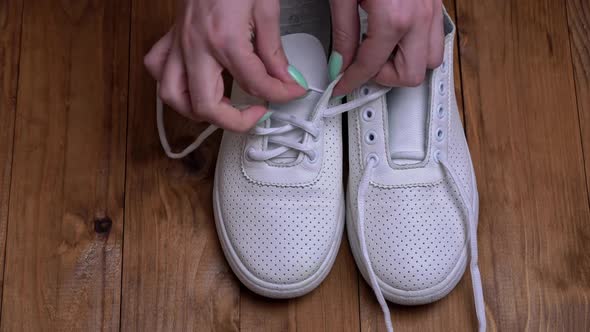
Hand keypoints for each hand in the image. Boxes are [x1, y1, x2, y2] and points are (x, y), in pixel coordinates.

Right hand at [144, 0, 306, 132]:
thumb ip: (274, 52)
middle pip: (206, 106)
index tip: (292, 93)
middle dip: (236, 121)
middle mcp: (196, 46)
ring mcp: (178, 43)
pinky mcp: (171, 38)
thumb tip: (284, 80)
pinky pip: (159, 70)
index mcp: (225, 38)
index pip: (255, 84)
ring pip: (172, 96)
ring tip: (224, 108)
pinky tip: (194, 83)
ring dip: (198, 111)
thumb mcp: (266, 9)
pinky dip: (174, 85)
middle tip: (256, 113)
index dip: (280, 94)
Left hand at [328, 0, 443, 95]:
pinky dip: (417, 47)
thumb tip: (340, 62)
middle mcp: (419, 17)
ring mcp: (432, 10)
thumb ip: (343, 33)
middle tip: (364, 66)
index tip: (341, 85)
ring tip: (381, 50)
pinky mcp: (436, 3)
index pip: (371, 67)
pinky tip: (395, 37)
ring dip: (405, 64)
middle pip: (411, 76)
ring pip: (431, 61)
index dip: (351, 81)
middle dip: (384, 77)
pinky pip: (435, 39)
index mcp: (394, 17)